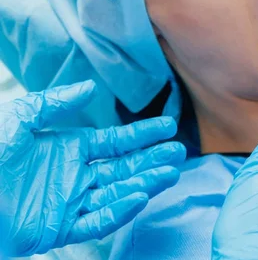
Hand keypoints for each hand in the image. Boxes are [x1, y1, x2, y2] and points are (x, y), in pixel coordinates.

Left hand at [0, 81, 185, 255]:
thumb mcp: (18, 119)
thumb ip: (56, 103)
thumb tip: (91, 89)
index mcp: (70, 148)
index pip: (116, 141)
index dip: (143, 134)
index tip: (168, 126)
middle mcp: (76, 175)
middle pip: (124, 167)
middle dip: (153, 159)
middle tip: (179, 152)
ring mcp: (70, 202)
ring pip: (118, 193)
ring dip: (145, 183)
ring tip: (170, 173)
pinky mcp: (60, 228)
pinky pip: (98, 221)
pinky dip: (120, 211)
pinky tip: (140, 196)